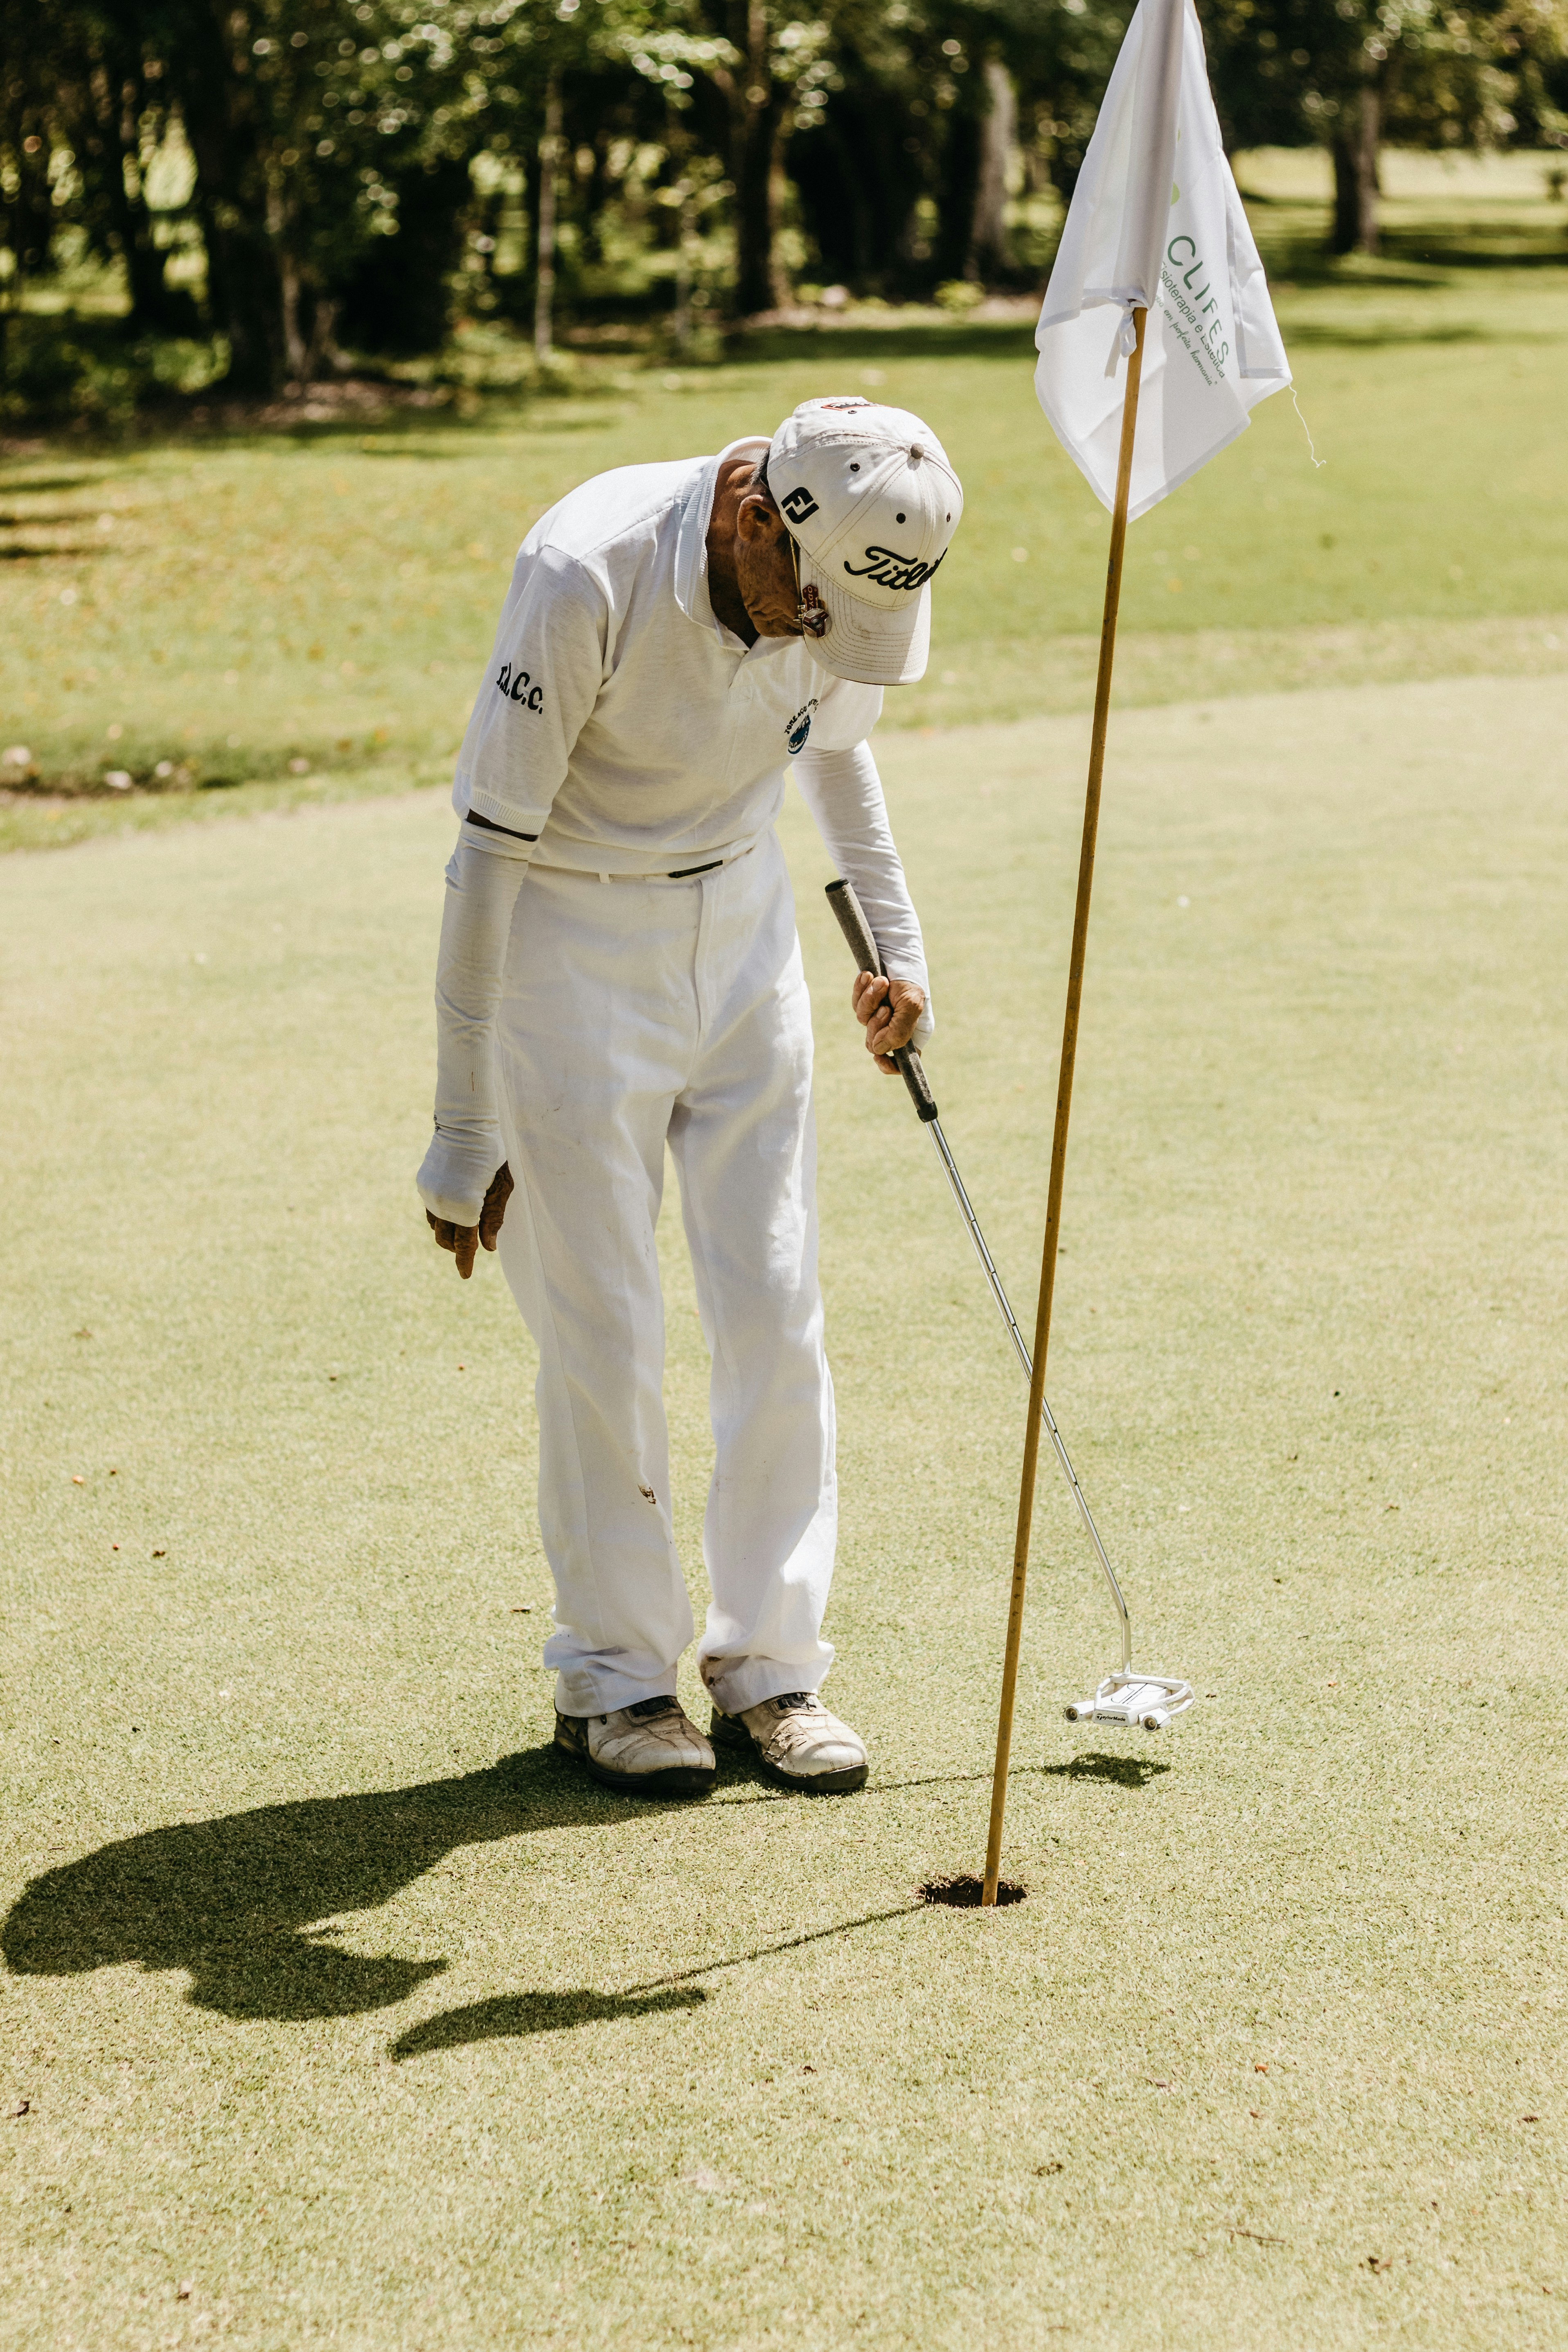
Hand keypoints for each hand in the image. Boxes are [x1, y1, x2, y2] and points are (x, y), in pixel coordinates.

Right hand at [426, 1161, 512, 1278]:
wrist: (464, 1125)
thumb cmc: (491, 1155)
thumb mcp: (501, 1187)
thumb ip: (494, 1219)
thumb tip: (487, 1248)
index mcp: (467, 1207)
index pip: (465, 1244)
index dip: (465, 1262)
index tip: (465, 1276)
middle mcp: (444, 1205)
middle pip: (447, 1240)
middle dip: (458, 1248)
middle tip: (471, 1246)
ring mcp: (430, 1196)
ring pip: (436, 1228)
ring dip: (449, 1234)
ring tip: (465, 1228)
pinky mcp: (423, 1186)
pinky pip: (430, 1211)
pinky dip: (441, 1218)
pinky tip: (453, 1211)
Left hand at [852, 972, 925, 1073]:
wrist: (896, 953)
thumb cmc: (910, 980)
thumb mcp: (911, 1006)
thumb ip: (897, 1032)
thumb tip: (878, 1049)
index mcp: (911, 1034)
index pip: (901, 1063)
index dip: (888, 1066)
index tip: (878, 1058)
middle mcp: (894, 1028)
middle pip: (875, 1043)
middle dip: (877, 1023)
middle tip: (885, 1008)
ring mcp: (879, 1015)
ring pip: (863, 1021)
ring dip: (870, 1000)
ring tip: (881, 982)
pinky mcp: (866, 1002)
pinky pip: (856, 1004)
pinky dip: (861, 989)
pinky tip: (868, 975)